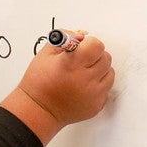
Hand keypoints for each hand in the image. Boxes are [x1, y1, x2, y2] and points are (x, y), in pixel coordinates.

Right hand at [0, 31, 114, 144]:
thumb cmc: (38, 83)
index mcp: (71, 64)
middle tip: (81, 61)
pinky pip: (106, 89)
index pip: (96, 45)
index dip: (89, 43)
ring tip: (82, 75)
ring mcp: (93, 94)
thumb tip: (82, 35)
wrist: (38, 110)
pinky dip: (97, 86)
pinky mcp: (97, 105)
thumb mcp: (45, 54)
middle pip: (106, 58)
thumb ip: (65, 38)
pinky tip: (83, 87)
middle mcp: (84, 79)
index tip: (81, 47)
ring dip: (99, 70)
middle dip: (95, 56)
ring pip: (109, 73)